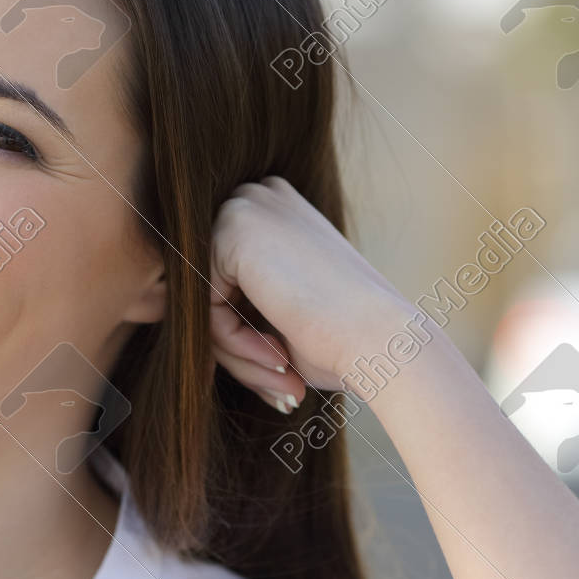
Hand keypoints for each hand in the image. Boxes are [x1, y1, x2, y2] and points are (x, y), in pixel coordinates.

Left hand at [207, 176, 410, 411]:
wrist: (383, 342)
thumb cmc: (345, 341)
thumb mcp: (284, 317)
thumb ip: (240, 310)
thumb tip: (196, 334)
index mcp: (276, 210)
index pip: (226, 281)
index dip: (246, 335)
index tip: (282, 371)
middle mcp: (260, 196)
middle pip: (210, 285)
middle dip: (235, 344)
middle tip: (282, 381)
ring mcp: (245, 206)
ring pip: (203, 298)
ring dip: (236, 350)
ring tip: (282, 374)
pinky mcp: (231, 229)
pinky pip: (201, 303)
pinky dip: (232, 342)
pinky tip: (277, 353)